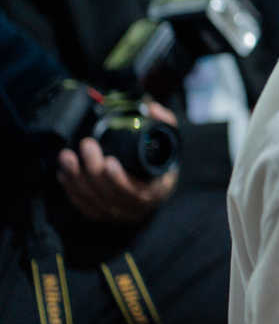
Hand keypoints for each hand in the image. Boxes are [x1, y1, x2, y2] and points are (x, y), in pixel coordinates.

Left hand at [55, 102, 178, 222]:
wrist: (157, 187)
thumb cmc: (162, 163)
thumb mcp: (170, 141)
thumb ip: (164, 123)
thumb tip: (152, 108)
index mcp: (156, 190)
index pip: (136, 191)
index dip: (119, 179)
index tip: (109, 161)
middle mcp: (136, 207)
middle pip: (109, 195)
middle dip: (92, 170)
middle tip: (86, 145)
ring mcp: (118, 214)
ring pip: (92, 201)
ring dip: (76, 179)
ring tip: (67, 156)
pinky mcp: (101, 215)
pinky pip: (83, 206)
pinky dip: (70, 190)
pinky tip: (63, 174)